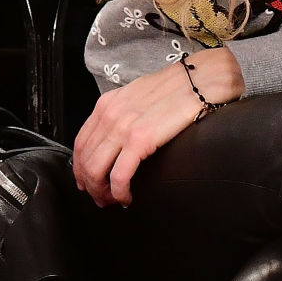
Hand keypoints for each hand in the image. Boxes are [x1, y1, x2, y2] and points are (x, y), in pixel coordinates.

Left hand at [72, 50, 242, 206]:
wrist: (201, 80)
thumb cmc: (177, 88)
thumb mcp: (138, 96)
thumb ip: (123, 114)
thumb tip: (117, 138)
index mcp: (107, 104)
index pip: (80, 143)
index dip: (80, 169)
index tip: (86, 182)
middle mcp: (110, 115)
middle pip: (85, 160)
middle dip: (90, 185)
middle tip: (101, 198)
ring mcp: (123, 127)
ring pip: (96, 170)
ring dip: (101, 192)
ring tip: (113, 200)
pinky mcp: (140, 140)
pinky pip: (119, 175)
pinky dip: (119, 192)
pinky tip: (127, 197)